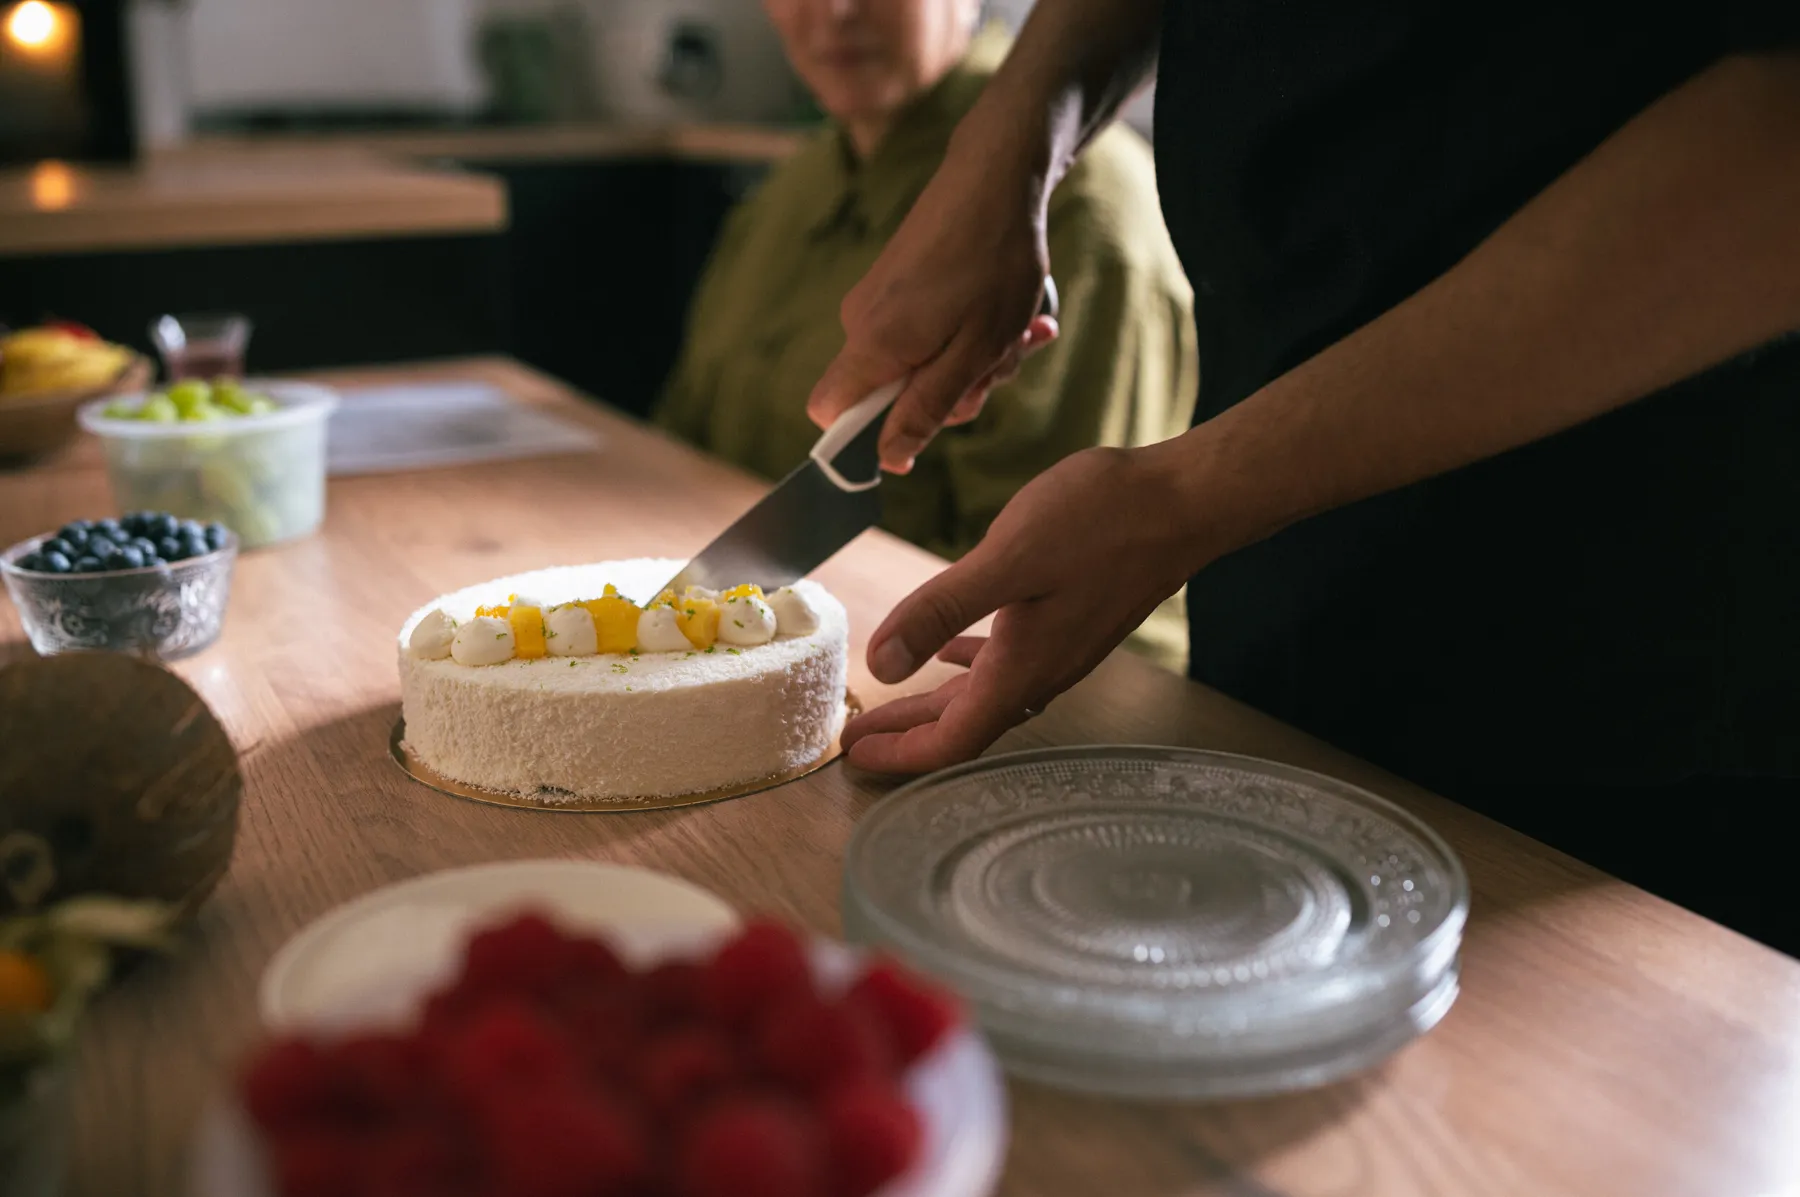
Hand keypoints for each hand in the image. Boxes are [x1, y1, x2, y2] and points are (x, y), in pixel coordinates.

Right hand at [807, 123, 1059, 473]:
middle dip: (951, 392)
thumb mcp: (974, 353)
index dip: (869, 434)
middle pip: (889, 394)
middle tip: (1001, 362)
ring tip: (1019, 329)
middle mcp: (862, 323)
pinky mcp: (898, 283)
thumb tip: (888, 458)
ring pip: (918, 363)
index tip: (923, 425)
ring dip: (974, 359)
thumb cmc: (993, 265)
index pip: (829, 413)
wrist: (996, 176)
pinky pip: (926, 332)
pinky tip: (1011, 312)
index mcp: (872, 345)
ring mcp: (879, 300)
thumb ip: (926, 409)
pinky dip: (970, 331)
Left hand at [842, 440, 1208, 773]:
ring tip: (892, 699)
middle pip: (963, 722)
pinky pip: (1008, 661)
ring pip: (983, 692)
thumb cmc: (1103, 523)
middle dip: (908, 734)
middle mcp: (1042, 672)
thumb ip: (940, 610)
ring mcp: (1060, 648)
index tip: (853, 754)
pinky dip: (970, 664)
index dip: (900, 752)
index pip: (952, 739)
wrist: (1184, 502)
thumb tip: (880, 664)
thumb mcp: (1007, 560)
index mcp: (1021, 669)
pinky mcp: (1070, 620)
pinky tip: (956, 647)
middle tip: (858, 739)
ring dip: (934, 701)